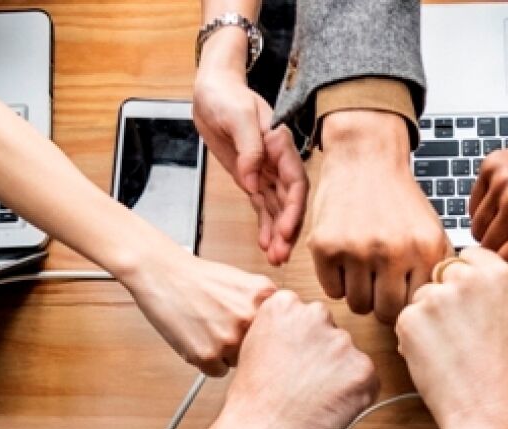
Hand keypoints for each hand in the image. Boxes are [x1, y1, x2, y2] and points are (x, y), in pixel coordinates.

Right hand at [121, 247, 275, 375]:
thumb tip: (286, 335)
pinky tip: (198, 339)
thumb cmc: (200, 279)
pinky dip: (208, 362)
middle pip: (261, 350)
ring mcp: (229, 339)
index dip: (265, 335)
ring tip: (208, 329)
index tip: (257, 335)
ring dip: (226, 354)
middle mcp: (250, 318)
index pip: (279, 333)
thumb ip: (267, 307)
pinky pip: (218, 372)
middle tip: (224, 328)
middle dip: (246, 344)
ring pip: (240, 363)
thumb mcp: (246, 283)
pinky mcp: (207, 355)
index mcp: (265, 297)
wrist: (163, 274)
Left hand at [194, 33, 306, 264]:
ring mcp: (265, 171)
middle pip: (289, 201)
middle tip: (282, 255)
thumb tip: (252, 179)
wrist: (212, 90)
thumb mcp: (238, 116)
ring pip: (277, 208)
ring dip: (277, 234)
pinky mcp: (251, 178)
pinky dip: (265, 226)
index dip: (293, 208)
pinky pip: (262, 206)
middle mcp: (277, 161)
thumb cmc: (226, 96)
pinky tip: (266, 245)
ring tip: (275, 259)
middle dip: (288, 229)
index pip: (295, 181)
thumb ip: (250, 148)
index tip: (285, 230)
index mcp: (280, 145)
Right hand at [212, 289, 379, 428]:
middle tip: (303, 384)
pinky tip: (327, 408)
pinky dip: (354, 397)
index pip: (307, 315)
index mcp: (284, 305)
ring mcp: (341, 343)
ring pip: (349, 358)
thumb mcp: (254, 349)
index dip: (301, 344)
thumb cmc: (252, 404)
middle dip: (323, 357)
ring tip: (312, 400)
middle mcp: (315, 316)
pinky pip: (367, 381)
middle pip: (331, 333)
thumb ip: (282, 332)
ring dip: (339, 377)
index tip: (292, 361)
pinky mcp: (363, 370)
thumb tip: (304, 338)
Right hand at [308, 110, 449, 323]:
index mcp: (425, 249)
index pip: (416, 306)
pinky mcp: (326, 247)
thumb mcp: (431, 230)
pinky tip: (345, 260)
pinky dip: (337, 281)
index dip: (407, 303)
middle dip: (382, 303)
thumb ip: (436, 270)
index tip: (401, 294)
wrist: (365, 158)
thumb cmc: (398, 199)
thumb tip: (435, 310)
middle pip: (386, 312)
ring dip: (359, 293)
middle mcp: (392, 251)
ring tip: (363, 270)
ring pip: (357, 305)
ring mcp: (356, 250)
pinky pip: (332, 291)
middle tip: (379, 285)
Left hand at [394, 247, 507, 428]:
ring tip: (450, 350)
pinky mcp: (411, 318)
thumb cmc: (496, 370)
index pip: (466, 257)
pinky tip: (434, 357)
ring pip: (419, 298)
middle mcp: (468, 278)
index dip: (462, 282)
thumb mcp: (503, 314)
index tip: (468, 303)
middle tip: (459, 333)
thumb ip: (480, 288)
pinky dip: (412, 338)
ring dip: (425, 320)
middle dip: (442, 299)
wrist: (485, 407)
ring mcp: (437, 296)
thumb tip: (451, 276)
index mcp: (498, 273)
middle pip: (439, 275)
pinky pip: (403, 320)